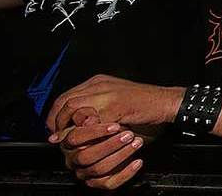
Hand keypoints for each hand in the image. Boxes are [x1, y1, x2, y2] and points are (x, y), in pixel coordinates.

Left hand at [46, 75, 181, 133]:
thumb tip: (74, 124)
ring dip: (67, 126)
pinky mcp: (115, 106)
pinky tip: (86, 140)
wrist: (166, 102)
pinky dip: (84, 131)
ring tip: (69, 140)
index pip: (66, 95)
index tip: (55, 128)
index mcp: (98, 82)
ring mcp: (107, 93)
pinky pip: (90, 119)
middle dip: (57, 121)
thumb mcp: (115, 103)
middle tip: (57, 137)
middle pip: (65, 101)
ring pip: (73, 108)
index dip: (56, 113)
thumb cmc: (144, 105)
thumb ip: (96, 109)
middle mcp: (99, 84)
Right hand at [54, 107, 145, 189]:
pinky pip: (108, 183)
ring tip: (137, 143)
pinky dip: (125, 173)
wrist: (139, 125)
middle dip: (109, 145)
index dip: (94, 132)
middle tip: (128, 135)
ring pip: (98, 169)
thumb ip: (96, 115)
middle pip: (85, 156)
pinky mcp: (100, 180)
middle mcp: (75, 156)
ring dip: (121, 155)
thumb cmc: (120, 115)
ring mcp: (86, 170)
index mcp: (71, 138)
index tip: (115, 126)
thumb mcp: (110, 109)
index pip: (74, 138)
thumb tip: (88, 120)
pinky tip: (137, 161)